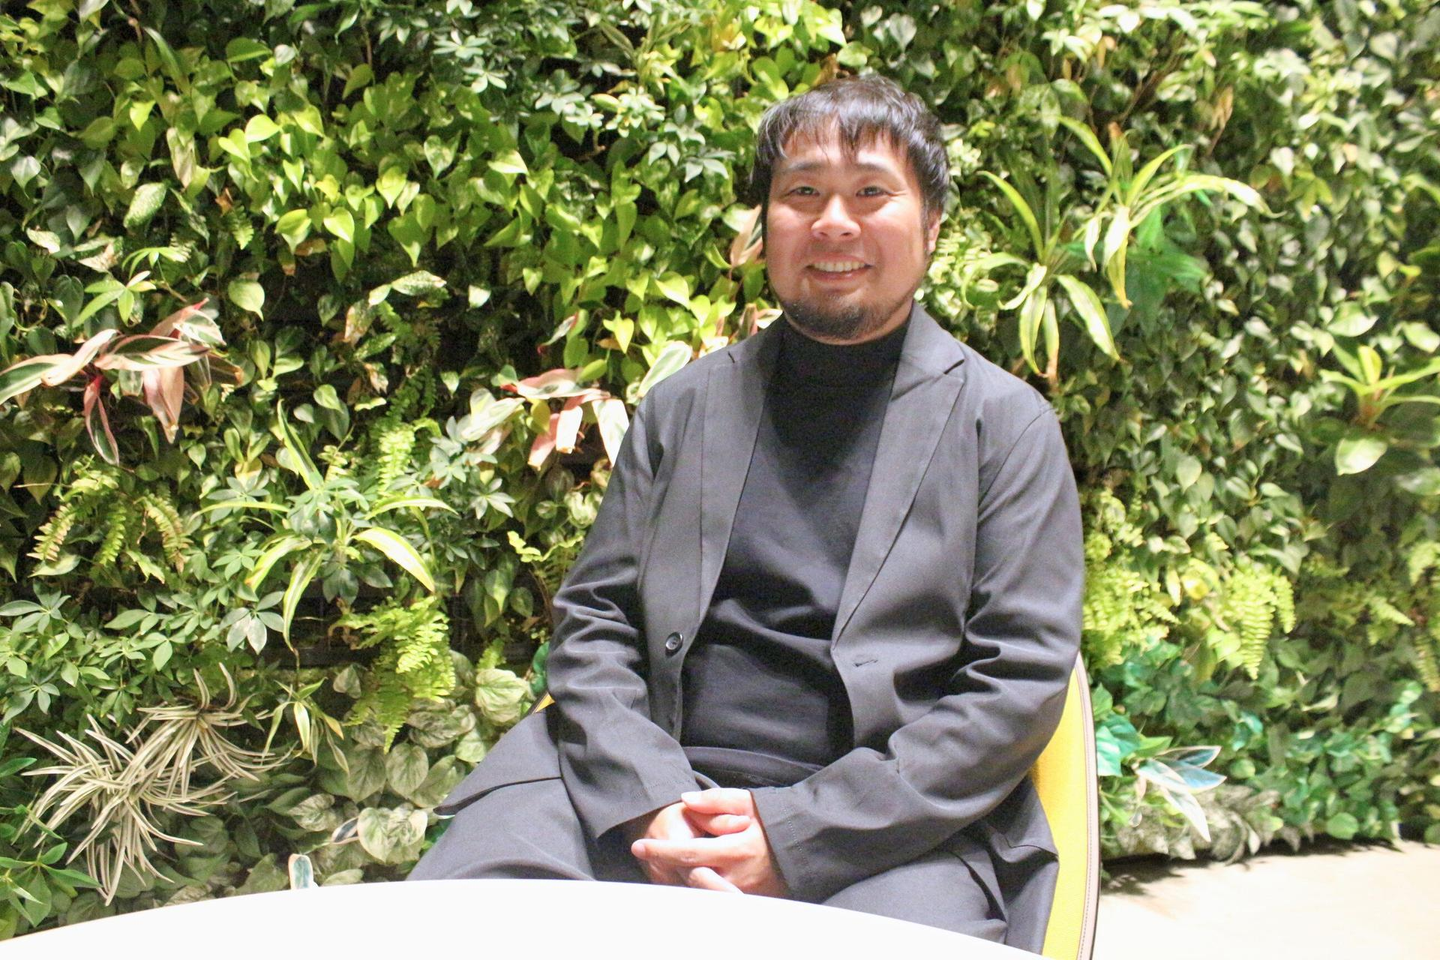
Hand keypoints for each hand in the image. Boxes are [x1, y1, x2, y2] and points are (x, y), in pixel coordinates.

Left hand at [630, 788, 788, 896]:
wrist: (807, 843)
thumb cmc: (776, 819)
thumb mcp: (748, 801)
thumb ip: (715, 800)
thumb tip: (685, 799)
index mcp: (735, 849)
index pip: (687, 853)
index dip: (659, 851)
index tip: (639, 846)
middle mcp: (738, 876)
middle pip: (690, 879)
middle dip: (669, 870)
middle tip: (655, 857)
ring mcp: (744, 892)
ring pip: (703, 892)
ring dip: (686, 879)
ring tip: (674, 864)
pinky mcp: (751, 900)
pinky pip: (718, 897)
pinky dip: (704, 887)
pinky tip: (698, 874)